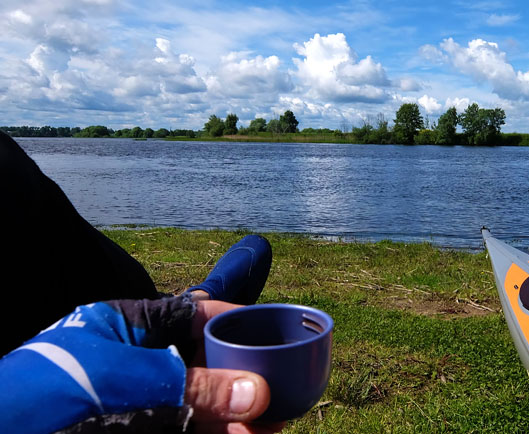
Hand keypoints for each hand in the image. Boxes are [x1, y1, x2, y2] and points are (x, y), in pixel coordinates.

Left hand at [0, 296, 285, 432]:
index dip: (232, 322)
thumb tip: (254, 392)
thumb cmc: (42, 396)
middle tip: (278, 398)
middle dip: (243, 380)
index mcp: (126, 329)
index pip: (191, 315)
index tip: (271, 333)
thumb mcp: (120, 382)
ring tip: (270, 427)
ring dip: (236, 416)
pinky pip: (187, 430)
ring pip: (199, 406)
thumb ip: (189, 386)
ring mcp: (137, 404)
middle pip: (203, 366)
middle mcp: (137, 365)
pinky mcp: (139, 430)